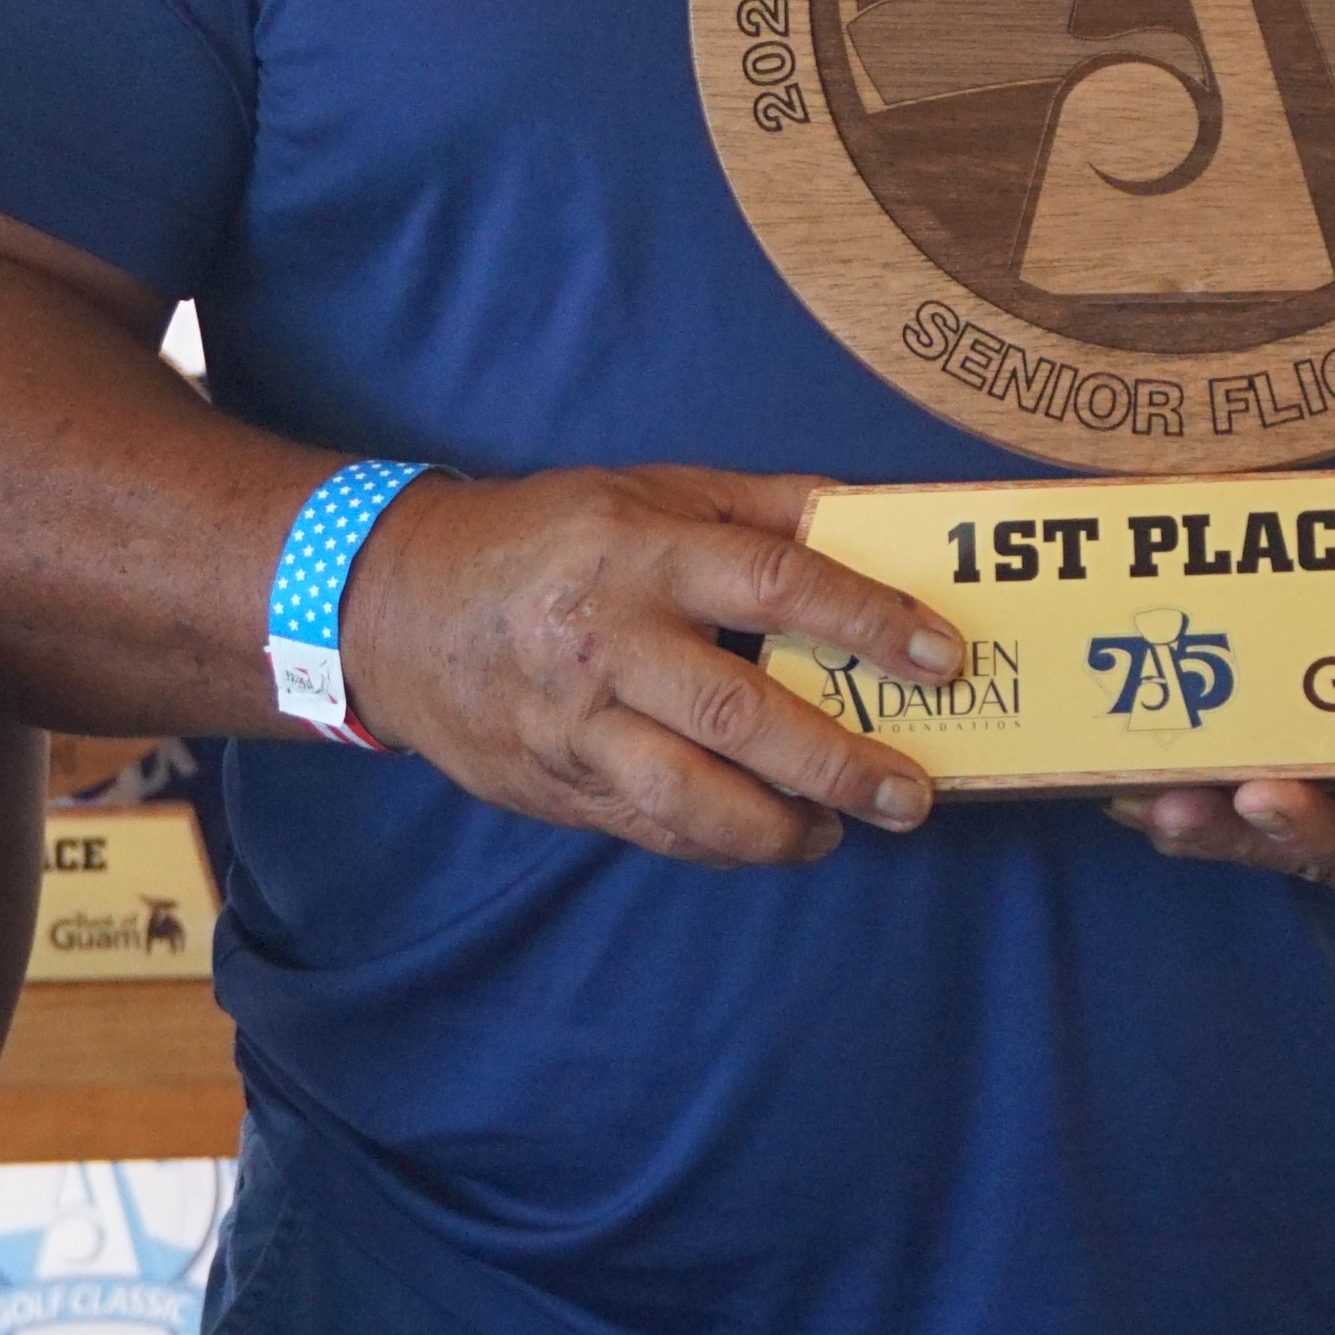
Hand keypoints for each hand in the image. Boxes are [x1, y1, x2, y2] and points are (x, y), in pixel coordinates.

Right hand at [340, 466, 973, 868]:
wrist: (395, 606)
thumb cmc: (545, 539)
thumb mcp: (645, 491)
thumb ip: (757, 507)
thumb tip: (868, 518)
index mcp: (639, 551)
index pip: (773, 584)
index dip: (865, 621)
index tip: (940, 657)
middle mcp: (607, 640)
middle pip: (739, 712)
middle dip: (838, 762)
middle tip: (912, 792)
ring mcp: (574, 722)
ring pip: (689, 795)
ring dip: (779, 828)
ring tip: (838, 831)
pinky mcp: (554, 782)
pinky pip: (650, 829)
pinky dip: (719, 843)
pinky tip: (769, 837)